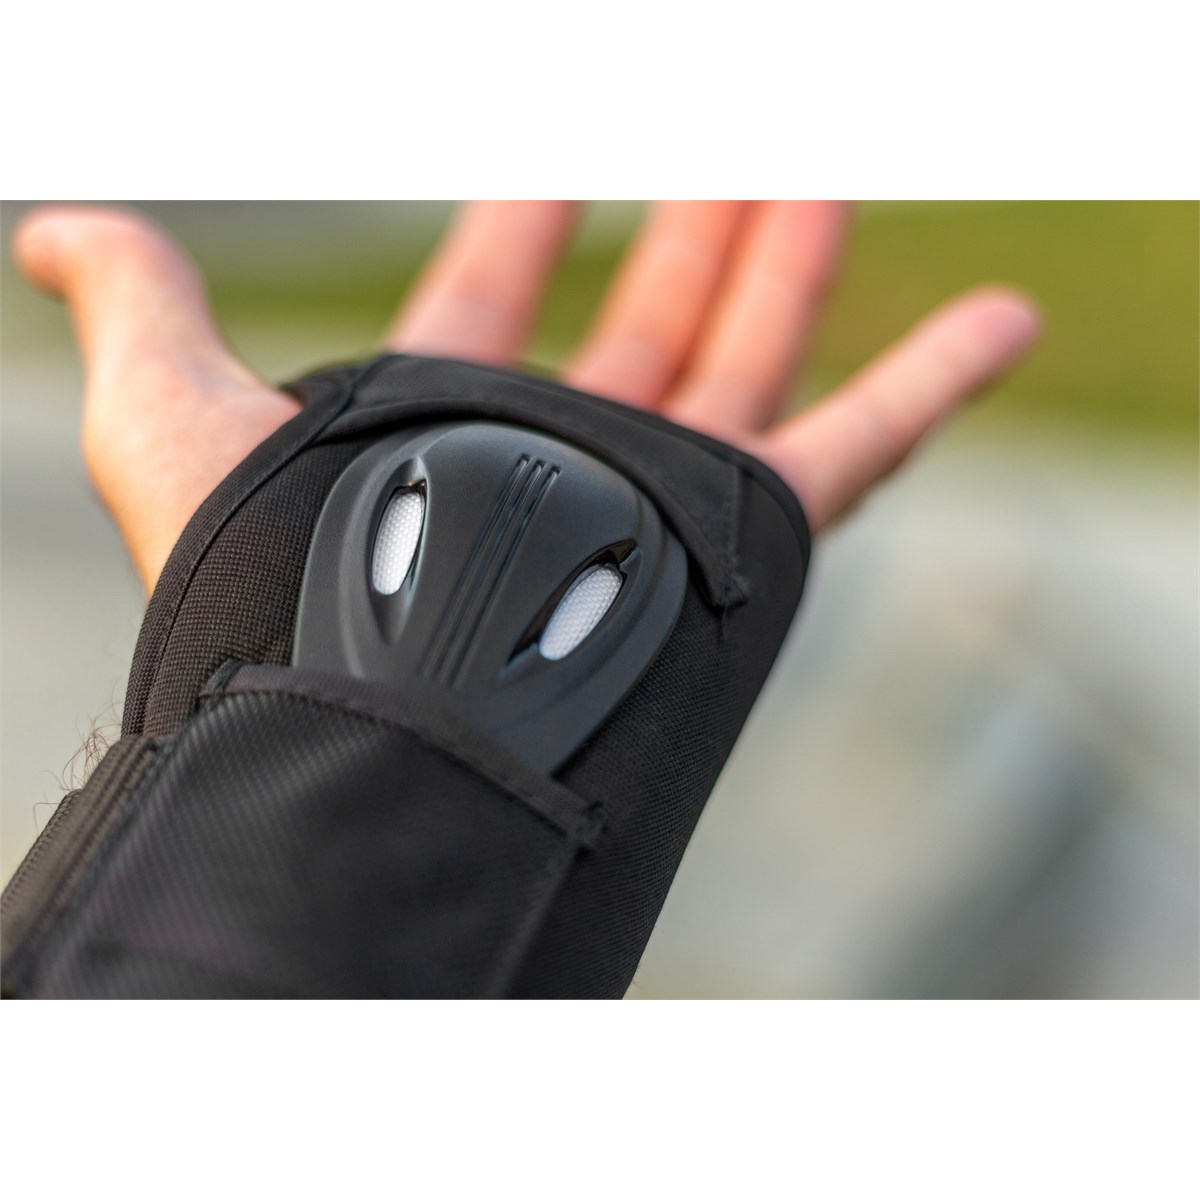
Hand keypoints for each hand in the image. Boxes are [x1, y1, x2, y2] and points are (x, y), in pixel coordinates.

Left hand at [13, 202, 1039, 591]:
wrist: (361, 710)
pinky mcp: (744, 540)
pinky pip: (861, 448)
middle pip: (647, 313)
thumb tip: (50, 225)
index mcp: (453, 415)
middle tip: (741, 141)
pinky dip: (936, 384)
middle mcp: (565, 458)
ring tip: (826, 174)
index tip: (569, 144)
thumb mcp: (172, 406)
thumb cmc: (259, 567)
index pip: (500, 283)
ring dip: (798, 260)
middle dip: (693, 223)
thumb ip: (134, 299)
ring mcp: (660, 498)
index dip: (530, 207)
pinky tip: (997, 318)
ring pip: (754, 354)